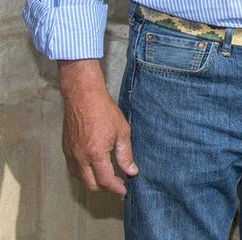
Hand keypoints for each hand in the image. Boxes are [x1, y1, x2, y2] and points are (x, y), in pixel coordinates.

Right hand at [59, 60, 136, 194]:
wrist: (83, 96)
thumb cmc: (104, 111)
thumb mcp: (122, 132)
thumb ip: (125, 154)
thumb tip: (131, 172)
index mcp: (95, 153)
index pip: (105, 180)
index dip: (116, 188)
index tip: (124, 191)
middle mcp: (79, 157)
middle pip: (91, 184)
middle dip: (105, 188)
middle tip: (118, 185)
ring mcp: (70, 154)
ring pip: (80, 178)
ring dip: (94, 182)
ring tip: (108, 178)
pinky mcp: (65, 149)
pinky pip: (74, 169)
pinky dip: (84, 174)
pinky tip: (94, 169)